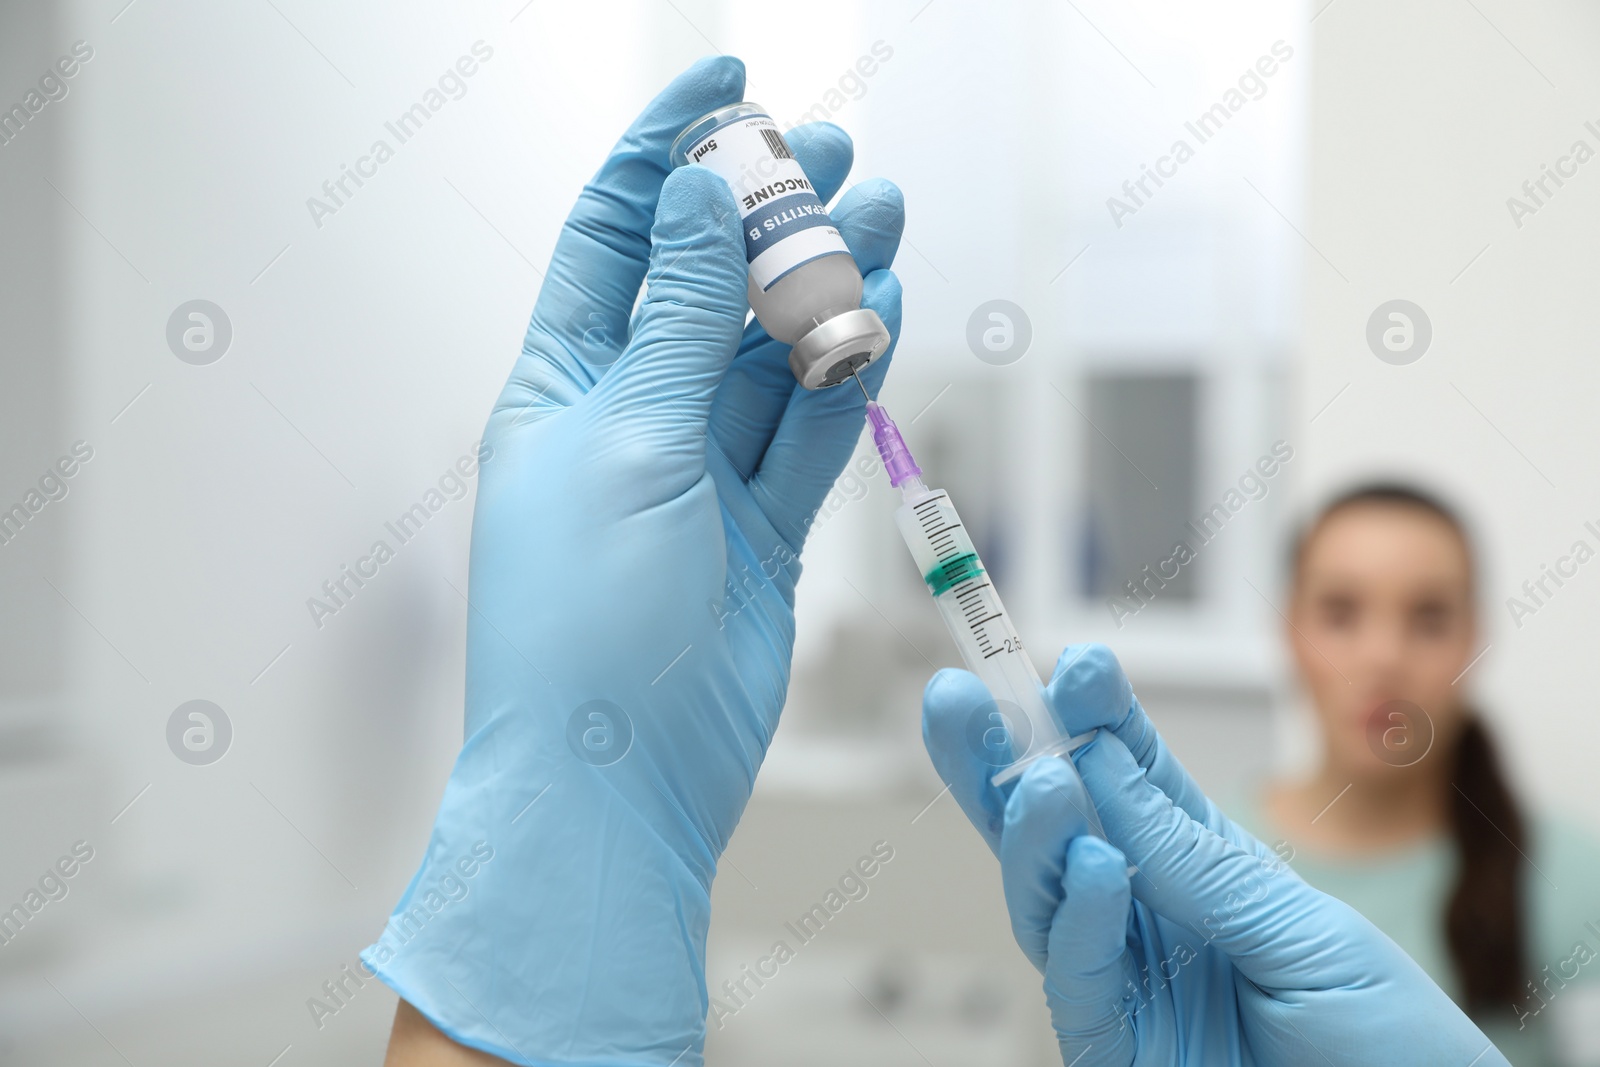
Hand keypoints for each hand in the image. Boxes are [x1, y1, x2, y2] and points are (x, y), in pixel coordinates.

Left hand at [364, 56, 903, 1064]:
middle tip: (840, 149)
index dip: (667, 150)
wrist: (618, 776)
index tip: (730, 77)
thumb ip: (681, 318)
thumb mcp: (628, 441)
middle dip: (769, 212)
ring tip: (887, 209)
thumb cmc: (584, 618)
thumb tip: (700, 188)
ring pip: (773, 355)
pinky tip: (882, 309)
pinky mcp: (762, 528)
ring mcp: (700, 474)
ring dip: (825, 285)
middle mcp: (629, 418)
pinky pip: (810, 431)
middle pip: (709, 285)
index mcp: (563, 383)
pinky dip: (847, 374)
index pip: (617, 234)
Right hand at [923, 643, 1507, 1065]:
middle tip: (958, 697)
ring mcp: (1123, 982)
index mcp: (1197, 866)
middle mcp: (1145, 915)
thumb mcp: (1305, 928)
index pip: (1126, 774)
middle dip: (996, 759)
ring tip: (1042, 782)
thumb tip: (1100, 764)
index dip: (1093, 717)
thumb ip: (1197, 860)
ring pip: (1041, 896)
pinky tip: (1094, 869)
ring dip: (1032, 834)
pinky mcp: (1114, 1047)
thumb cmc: (1384, 1037)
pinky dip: (1080, 920)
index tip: (1074, 667)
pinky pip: (1076, 979)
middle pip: (1049, 826)